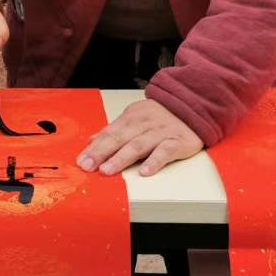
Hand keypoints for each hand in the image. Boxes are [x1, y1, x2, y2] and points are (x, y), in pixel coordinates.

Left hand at [77, 98, 203, 176]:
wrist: (195, 104)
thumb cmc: (162, 116)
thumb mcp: (135, 117)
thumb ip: (115, 130)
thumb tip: (92, 141)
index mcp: (132, 117)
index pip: (109, 133)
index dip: (95, 147)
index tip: (81, 161)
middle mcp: (145, 123)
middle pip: (120, 138)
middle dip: (102, 152)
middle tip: (88, 166)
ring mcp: (161, 132)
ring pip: (139, 145)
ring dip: (122, 158)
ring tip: (108, 170)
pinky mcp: (178, 141)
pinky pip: (165, 151)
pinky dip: (154, 161)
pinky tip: (144, 172)